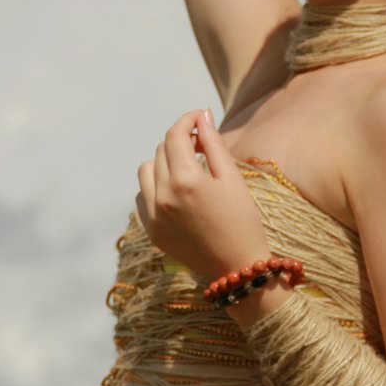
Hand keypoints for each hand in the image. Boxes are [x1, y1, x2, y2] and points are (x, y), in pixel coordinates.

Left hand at [135, 109, 270, 279]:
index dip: (188, 119)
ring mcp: (154, 215)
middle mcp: (163, 196)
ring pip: (146, 170)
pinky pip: (143, 196)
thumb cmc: (242, 221)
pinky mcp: (151, 230)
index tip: (200, 117)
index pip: (175, 135)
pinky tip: (177, 192)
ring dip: (163, 162)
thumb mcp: (232, 178)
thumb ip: (213, 144)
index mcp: (186, 180)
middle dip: (180, 141)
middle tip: (202, 146)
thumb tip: (201, 117)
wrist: (237, 268)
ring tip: (187, 170)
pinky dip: (155, 187)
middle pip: (161, 150)